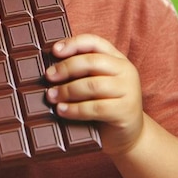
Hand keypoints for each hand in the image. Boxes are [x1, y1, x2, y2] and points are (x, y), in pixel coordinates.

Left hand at [45, 34, 143, 155]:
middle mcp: (126, 70)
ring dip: (67, 90)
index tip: (54, 51)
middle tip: (49, 76)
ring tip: (51, 96)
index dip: (73, 43)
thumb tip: (51, 68)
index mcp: (117, 58)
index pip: (95, 42)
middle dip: (66, 68)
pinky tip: (61, 111)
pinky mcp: (125, 111)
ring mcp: (128, 90)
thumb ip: (83, 72)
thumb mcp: (97, 83)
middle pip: (92, 61)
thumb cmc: (105, 105)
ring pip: (92, 85)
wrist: (128, 135)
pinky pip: (95, 108)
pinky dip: (75, 109)